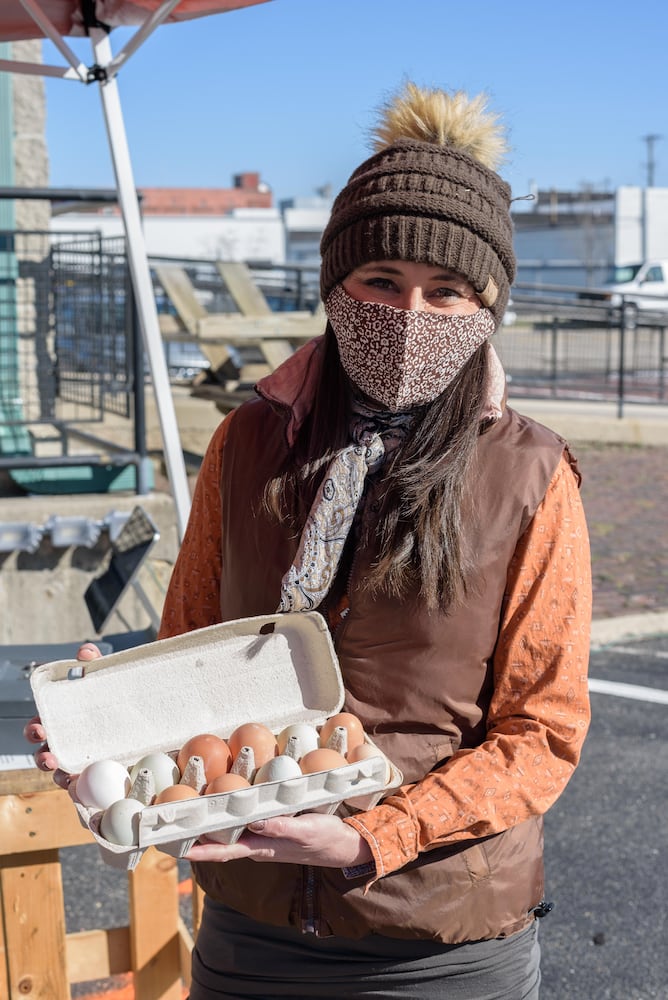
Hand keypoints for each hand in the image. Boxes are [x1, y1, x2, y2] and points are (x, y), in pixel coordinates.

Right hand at [23, 642, 103, 788]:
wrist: (147, 701)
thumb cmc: (117, 690)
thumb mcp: (106, 673)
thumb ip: (94, 661)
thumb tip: (85, 652)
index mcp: (63, 719)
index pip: (41, 725)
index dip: (35, 729)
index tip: (39, 728)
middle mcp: (69, 741)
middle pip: (46, 753)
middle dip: (42, 757)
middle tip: (49, 756)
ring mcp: (85, 757)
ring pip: (63, 773)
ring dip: (59, 776)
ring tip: (65, 776)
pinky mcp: (104, 769)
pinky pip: (89, 783)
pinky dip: (82, 787)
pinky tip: (85, 787)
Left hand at [185, 812, 372, 868]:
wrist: (344, 846)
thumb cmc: (325, 838)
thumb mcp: (305, 829)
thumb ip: (279, 827)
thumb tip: (252, 823)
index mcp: (263, 848)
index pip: (224, 852)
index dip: (200, 851)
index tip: (177, 848)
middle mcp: (259, 845)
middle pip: (221, 844)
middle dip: (198, 840)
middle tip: (174, 830)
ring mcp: (266, 839)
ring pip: (232, 835)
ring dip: (212, 829)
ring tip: (192, 818)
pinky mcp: (274, 831)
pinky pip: (247, 827)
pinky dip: (233, 820)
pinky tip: (228, 810)